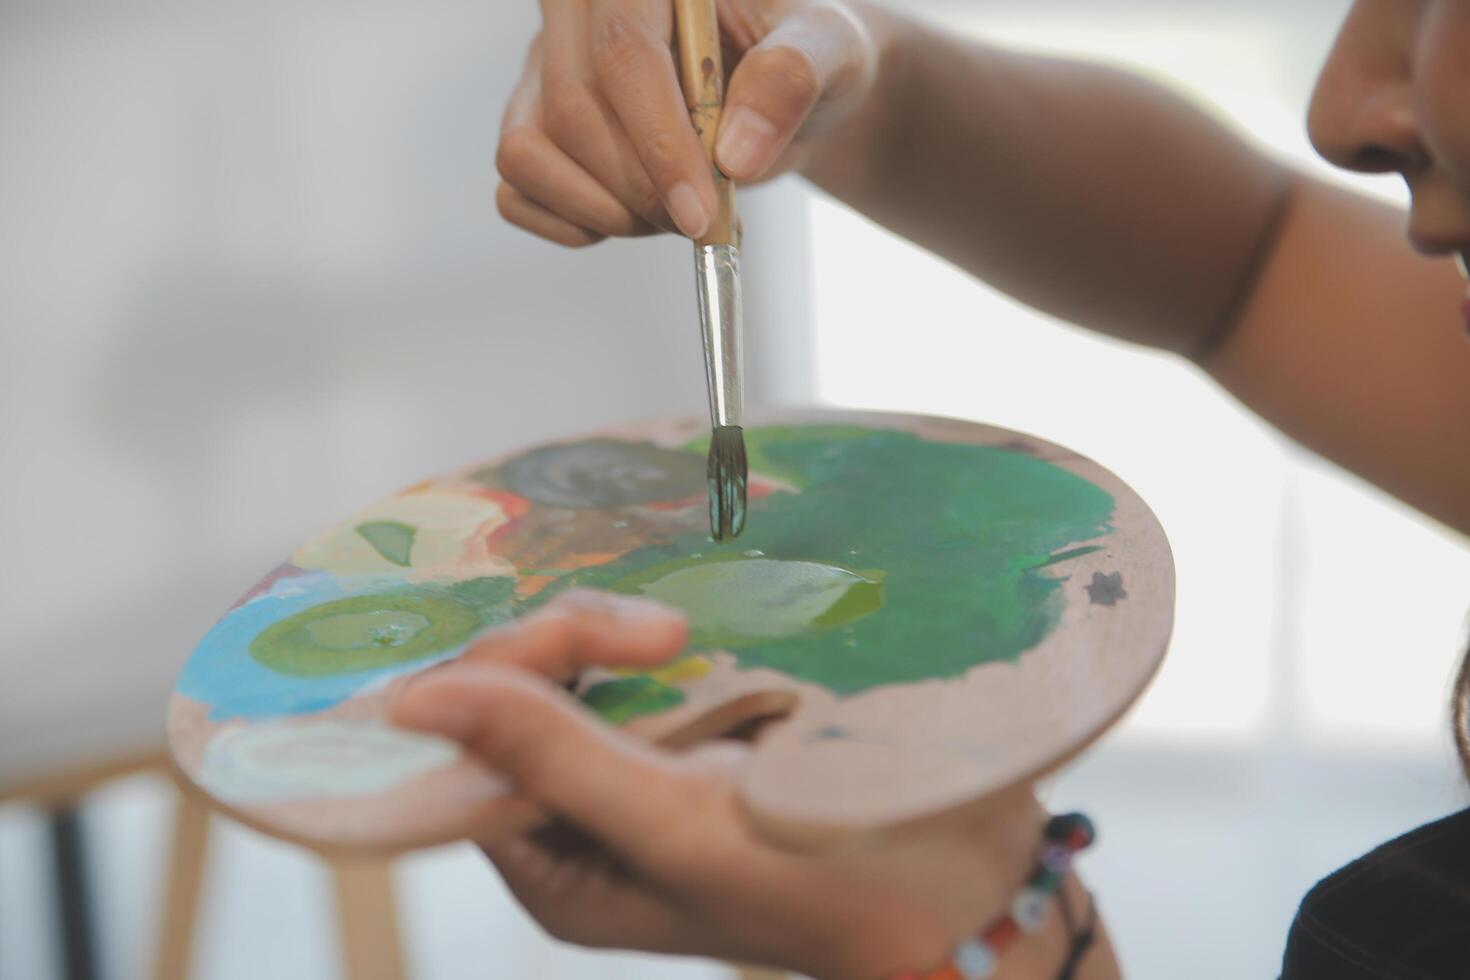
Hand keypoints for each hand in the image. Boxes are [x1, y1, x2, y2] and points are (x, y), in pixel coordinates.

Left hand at [391, 590, 1082, 979]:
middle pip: (516, 693)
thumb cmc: (823, 883)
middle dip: (568, 645)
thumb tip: (416, 698)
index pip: (467, 751)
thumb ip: (549, 755)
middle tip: (661, 635)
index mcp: (554, 862)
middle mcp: (578, 816)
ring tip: (685, 636)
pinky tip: (689, 628)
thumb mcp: (673, 824)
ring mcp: (637, 763)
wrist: (966, 881)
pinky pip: (638, 657)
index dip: (494, 680)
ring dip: (617, 632)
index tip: (570, 640)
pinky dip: (657, 632)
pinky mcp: (691, 723)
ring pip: (576, 662)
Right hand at [496, 0, 877, 245]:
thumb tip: (735, 154)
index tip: (699, 211)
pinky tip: (636, 219)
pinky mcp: (533, 124)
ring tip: (677, 216)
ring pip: (527, 152)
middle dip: (642, 189)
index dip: (658, 142)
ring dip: (606, 211)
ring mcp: (545, 69)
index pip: (624, 51)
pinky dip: (574, 226)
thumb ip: (792, 78)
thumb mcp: (832, 50)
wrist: (794, 86)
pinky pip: (516, 191)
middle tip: (705, 220)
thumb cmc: (806, 54)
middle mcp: (579, 13)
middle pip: (573, 109)